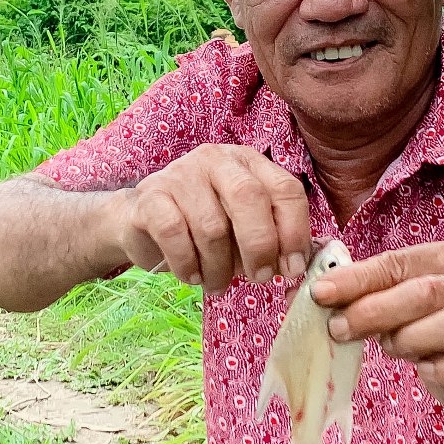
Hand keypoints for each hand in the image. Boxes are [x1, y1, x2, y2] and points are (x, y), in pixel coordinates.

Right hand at [113, 145, 311, 292]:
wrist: (141, 222)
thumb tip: (302, 266)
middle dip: (260, 246)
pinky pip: (175, 233)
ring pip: (212, 225)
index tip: (292, 269)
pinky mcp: (150, 197)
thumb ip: (274, 239)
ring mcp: (181, 174)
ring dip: (219, 267)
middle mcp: (216, 160)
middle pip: (249, 198)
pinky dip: (187, 263)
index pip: (285, 188)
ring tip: (217, 283)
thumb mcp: (243, 228)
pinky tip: (191, 276)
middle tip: (258, 278)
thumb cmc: (203, 228)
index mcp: (248, 163)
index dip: (295, 231)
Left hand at [311, 242, 443, 424]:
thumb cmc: (432, 323)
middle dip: (376, 310)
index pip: (397, 263)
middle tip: (338, 328)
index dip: (357, 279)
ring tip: (388, 348)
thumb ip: (365, 294)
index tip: (320, 293)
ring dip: (412, 339)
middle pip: (425, 292)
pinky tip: (426, 372)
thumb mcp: (399, 300)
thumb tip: (311, 294)